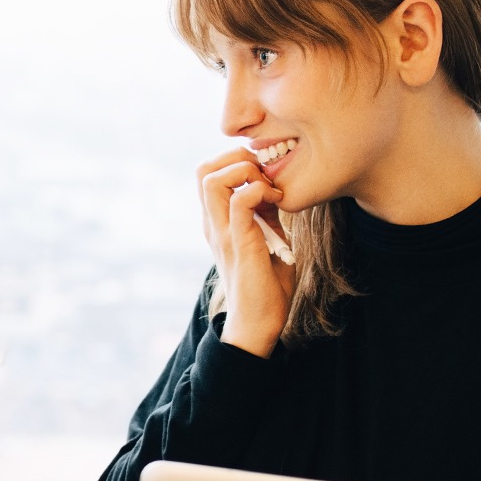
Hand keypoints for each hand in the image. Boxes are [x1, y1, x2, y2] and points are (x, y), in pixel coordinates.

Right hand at [196, 147, 296, 357]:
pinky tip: (276, 201)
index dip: (234, 161)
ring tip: (267, 186)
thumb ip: (264, 214)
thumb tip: (271, 190)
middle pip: (203, 170)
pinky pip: (239, 201)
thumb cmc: (266, 285)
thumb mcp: (267, 238)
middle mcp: (212, 224)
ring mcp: (222, 232)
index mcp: (216, 222)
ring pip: (213, 179)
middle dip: (236, 158)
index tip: (264, 173)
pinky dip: (259, 190)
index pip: (208, 174)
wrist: (259, 322)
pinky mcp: (238, 242)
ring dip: (244, 171)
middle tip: (264, 173)